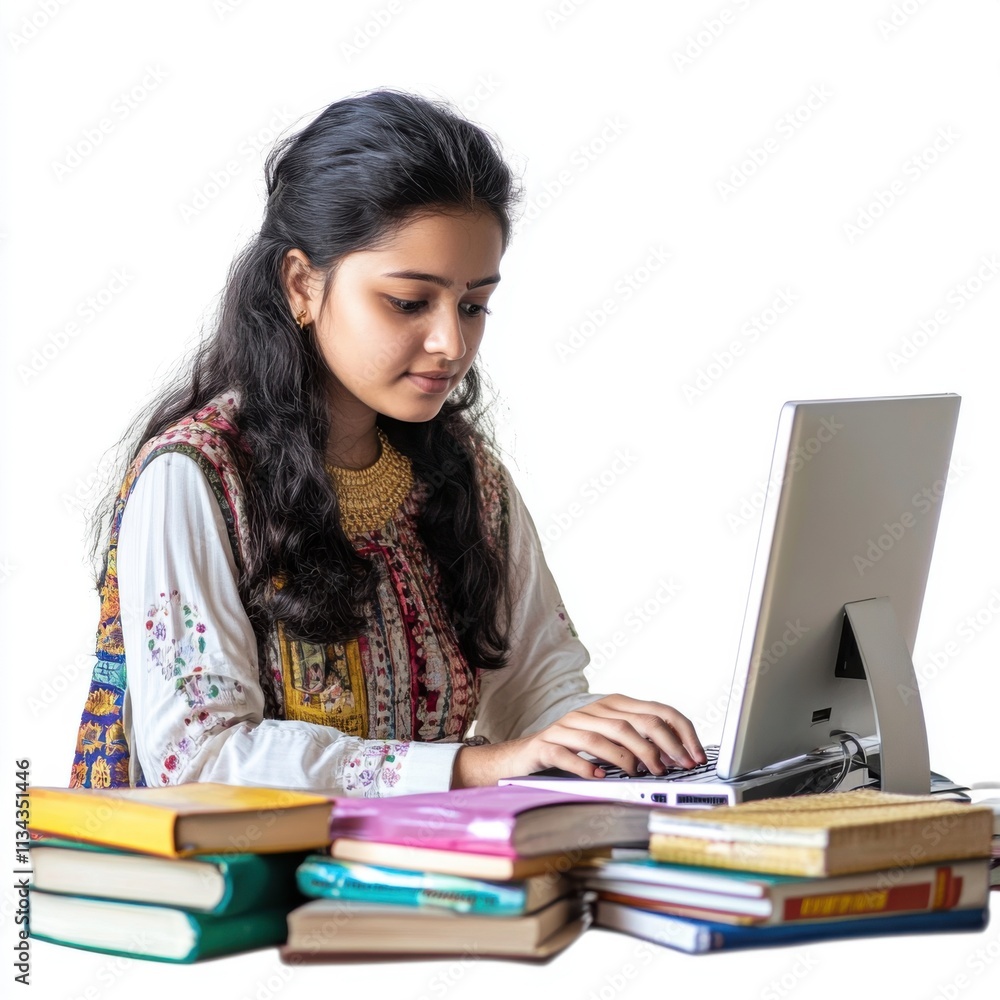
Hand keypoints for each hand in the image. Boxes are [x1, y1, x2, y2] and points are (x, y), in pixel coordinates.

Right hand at [452, 694, 705, 786]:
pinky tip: (599, 777)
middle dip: (658, 747)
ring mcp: (566, 727)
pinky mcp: (546, 745)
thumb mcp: (609, 741)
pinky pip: (567, 753)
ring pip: (602, 737)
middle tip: (673, 769)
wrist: (523, 756)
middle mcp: (589, 711)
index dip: (678, 732)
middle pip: (632, 723)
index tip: (694, 755)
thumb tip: (674, 756)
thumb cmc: (572, 750)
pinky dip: (586, 766)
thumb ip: (637, 741)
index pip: (654, 710)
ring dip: (627, 757)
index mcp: (610, 706)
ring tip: (642, 774)